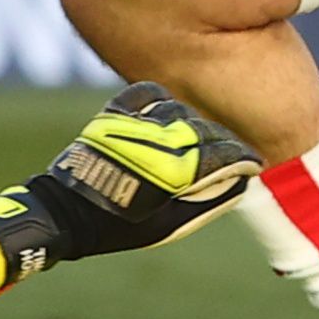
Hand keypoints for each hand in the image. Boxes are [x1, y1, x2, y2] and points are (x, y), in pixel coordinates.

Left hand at [0, 85, 261, 280]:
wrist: (65, 213)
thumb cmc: (120, 227)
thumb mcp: (170, 226)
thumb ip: (210, 201)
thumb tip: (241, 181)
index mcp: (176, 171)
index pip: (226, 153)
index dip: (245, 158)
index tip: (253, 163)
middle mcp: (159, 141)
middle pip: (208, 130)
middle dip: (225, 142)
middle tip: (230, 154)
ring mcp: (136, 124)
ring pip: (182, 111)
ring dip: (193, 123)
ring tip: (193, 140)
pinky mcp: (115, 113)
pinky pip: (149, 92)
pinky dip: (161, 100)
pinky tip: (166, 115)